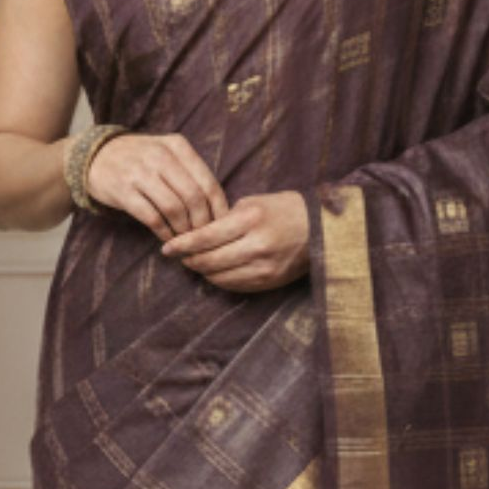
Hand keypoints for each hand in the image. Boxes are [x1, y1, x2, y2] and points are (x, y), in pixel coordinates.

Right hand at [87, 131, 229, 238]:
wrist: (94, 156)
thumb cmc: (140, 159)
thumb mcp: (166, 152)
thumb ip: (190, 172)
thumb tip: (219, 207)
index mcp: (177, 146)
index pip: (208, 182)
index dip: (218, 208)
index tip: (222, 225)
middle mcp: (160, 156)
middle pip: (194, 197)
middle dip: (202, 223)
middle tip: (203, 237)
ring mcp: (140, 172)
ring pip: (174, 209)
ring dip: (183, 230)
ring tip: (186, 239)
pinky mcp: (123, 191)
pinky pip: (152, 217)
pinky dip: (164, 232)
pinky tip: (168, 238)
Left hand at [159, 190, 309, 293]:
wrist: (321, 228)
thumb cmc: (284, 209)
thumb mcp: (253, 202)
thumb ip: (225, 218)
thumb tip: (197, 234)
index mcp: (250, 220)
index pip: (204, 237)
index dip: (181, 245)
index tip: (167, 248)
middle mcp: (256, 246)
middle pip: (208, 261)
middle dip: (189, 260)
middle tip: (179, 257)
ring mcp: (264, 267)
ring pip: (219, 277)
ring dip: (203, 272)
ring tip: (196, 263)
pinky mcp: (270, 282)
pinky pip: (235, 286)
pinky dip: (220, 280)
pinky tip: (215, 271)